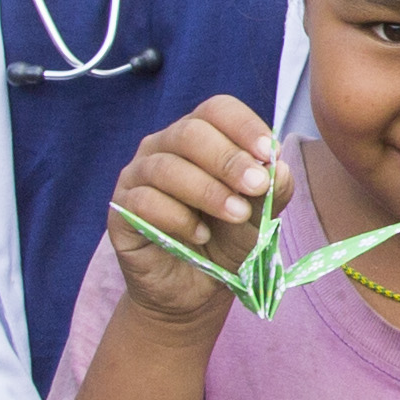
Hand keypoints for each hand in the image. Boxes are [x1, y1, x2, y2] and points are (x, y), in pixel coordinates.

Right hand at [103, 95, 284, 330]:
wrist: (194, 289)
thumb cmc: (226, 240)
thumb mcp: (259, 218)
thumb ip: (272, 192)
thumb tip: (278, 168)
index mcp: (200, 136)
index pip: (216, 110)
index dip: (243, 126)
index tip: (268, 152)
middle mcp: (164, 147)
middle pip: (190, 132)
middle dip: (227, 158)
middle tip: (256, 185)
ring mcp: (138, 176)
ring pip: (166, 167)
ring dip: (207, 190)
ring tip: (236, 214)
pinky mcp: (121, 209)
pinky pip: (144, 202)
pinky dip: (176, 217)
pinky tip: (200, 235)